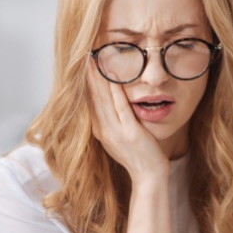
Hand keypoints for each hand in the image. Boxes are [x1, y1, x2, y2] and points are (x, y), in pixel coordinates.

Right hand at [86, 59, 167, 180]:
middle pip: (93, 98)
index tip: (83, 65)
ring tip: (94, 60)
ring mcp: (116, 132)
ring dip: (99, 78)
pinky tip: (114, 76)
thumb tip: (109, 106)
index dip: (85, 83)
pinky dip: (116, 91)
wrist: (148, 176)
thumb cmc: (138, 157)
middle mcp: (104, 130)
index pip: (89, 102)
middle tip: (84, 55)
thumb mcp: (119, 139)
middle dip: (88, 76)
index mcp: (100, 131)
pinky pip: (121, 107)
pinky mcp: (130, 132)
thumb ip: (112, 123)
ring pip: (104, 100)